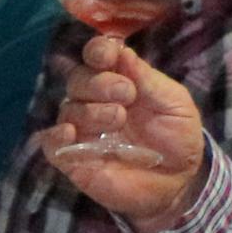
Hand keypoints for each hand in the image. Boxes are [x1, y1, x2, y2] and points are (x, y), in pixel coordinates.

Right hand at [43, 36, 208, 229]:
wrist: (179, 182)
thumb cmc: (178, 137)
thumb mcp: (174, 103)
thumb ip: (148, 79)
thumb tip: (122, 50)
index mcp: (119, 80)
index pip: (97, 57)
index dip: (97, 51)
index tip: (107, 55)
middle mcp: (95, 101)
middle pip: (78, 79)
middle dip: (99, 82)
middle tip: (127, 94)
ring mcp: (83, 130)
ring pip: (69, 108)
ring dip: (91, 110)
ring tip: (118, 118)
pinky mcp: (73, 159)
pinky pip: (52, 144)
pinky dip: (56, 136)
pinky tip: (71, 134)